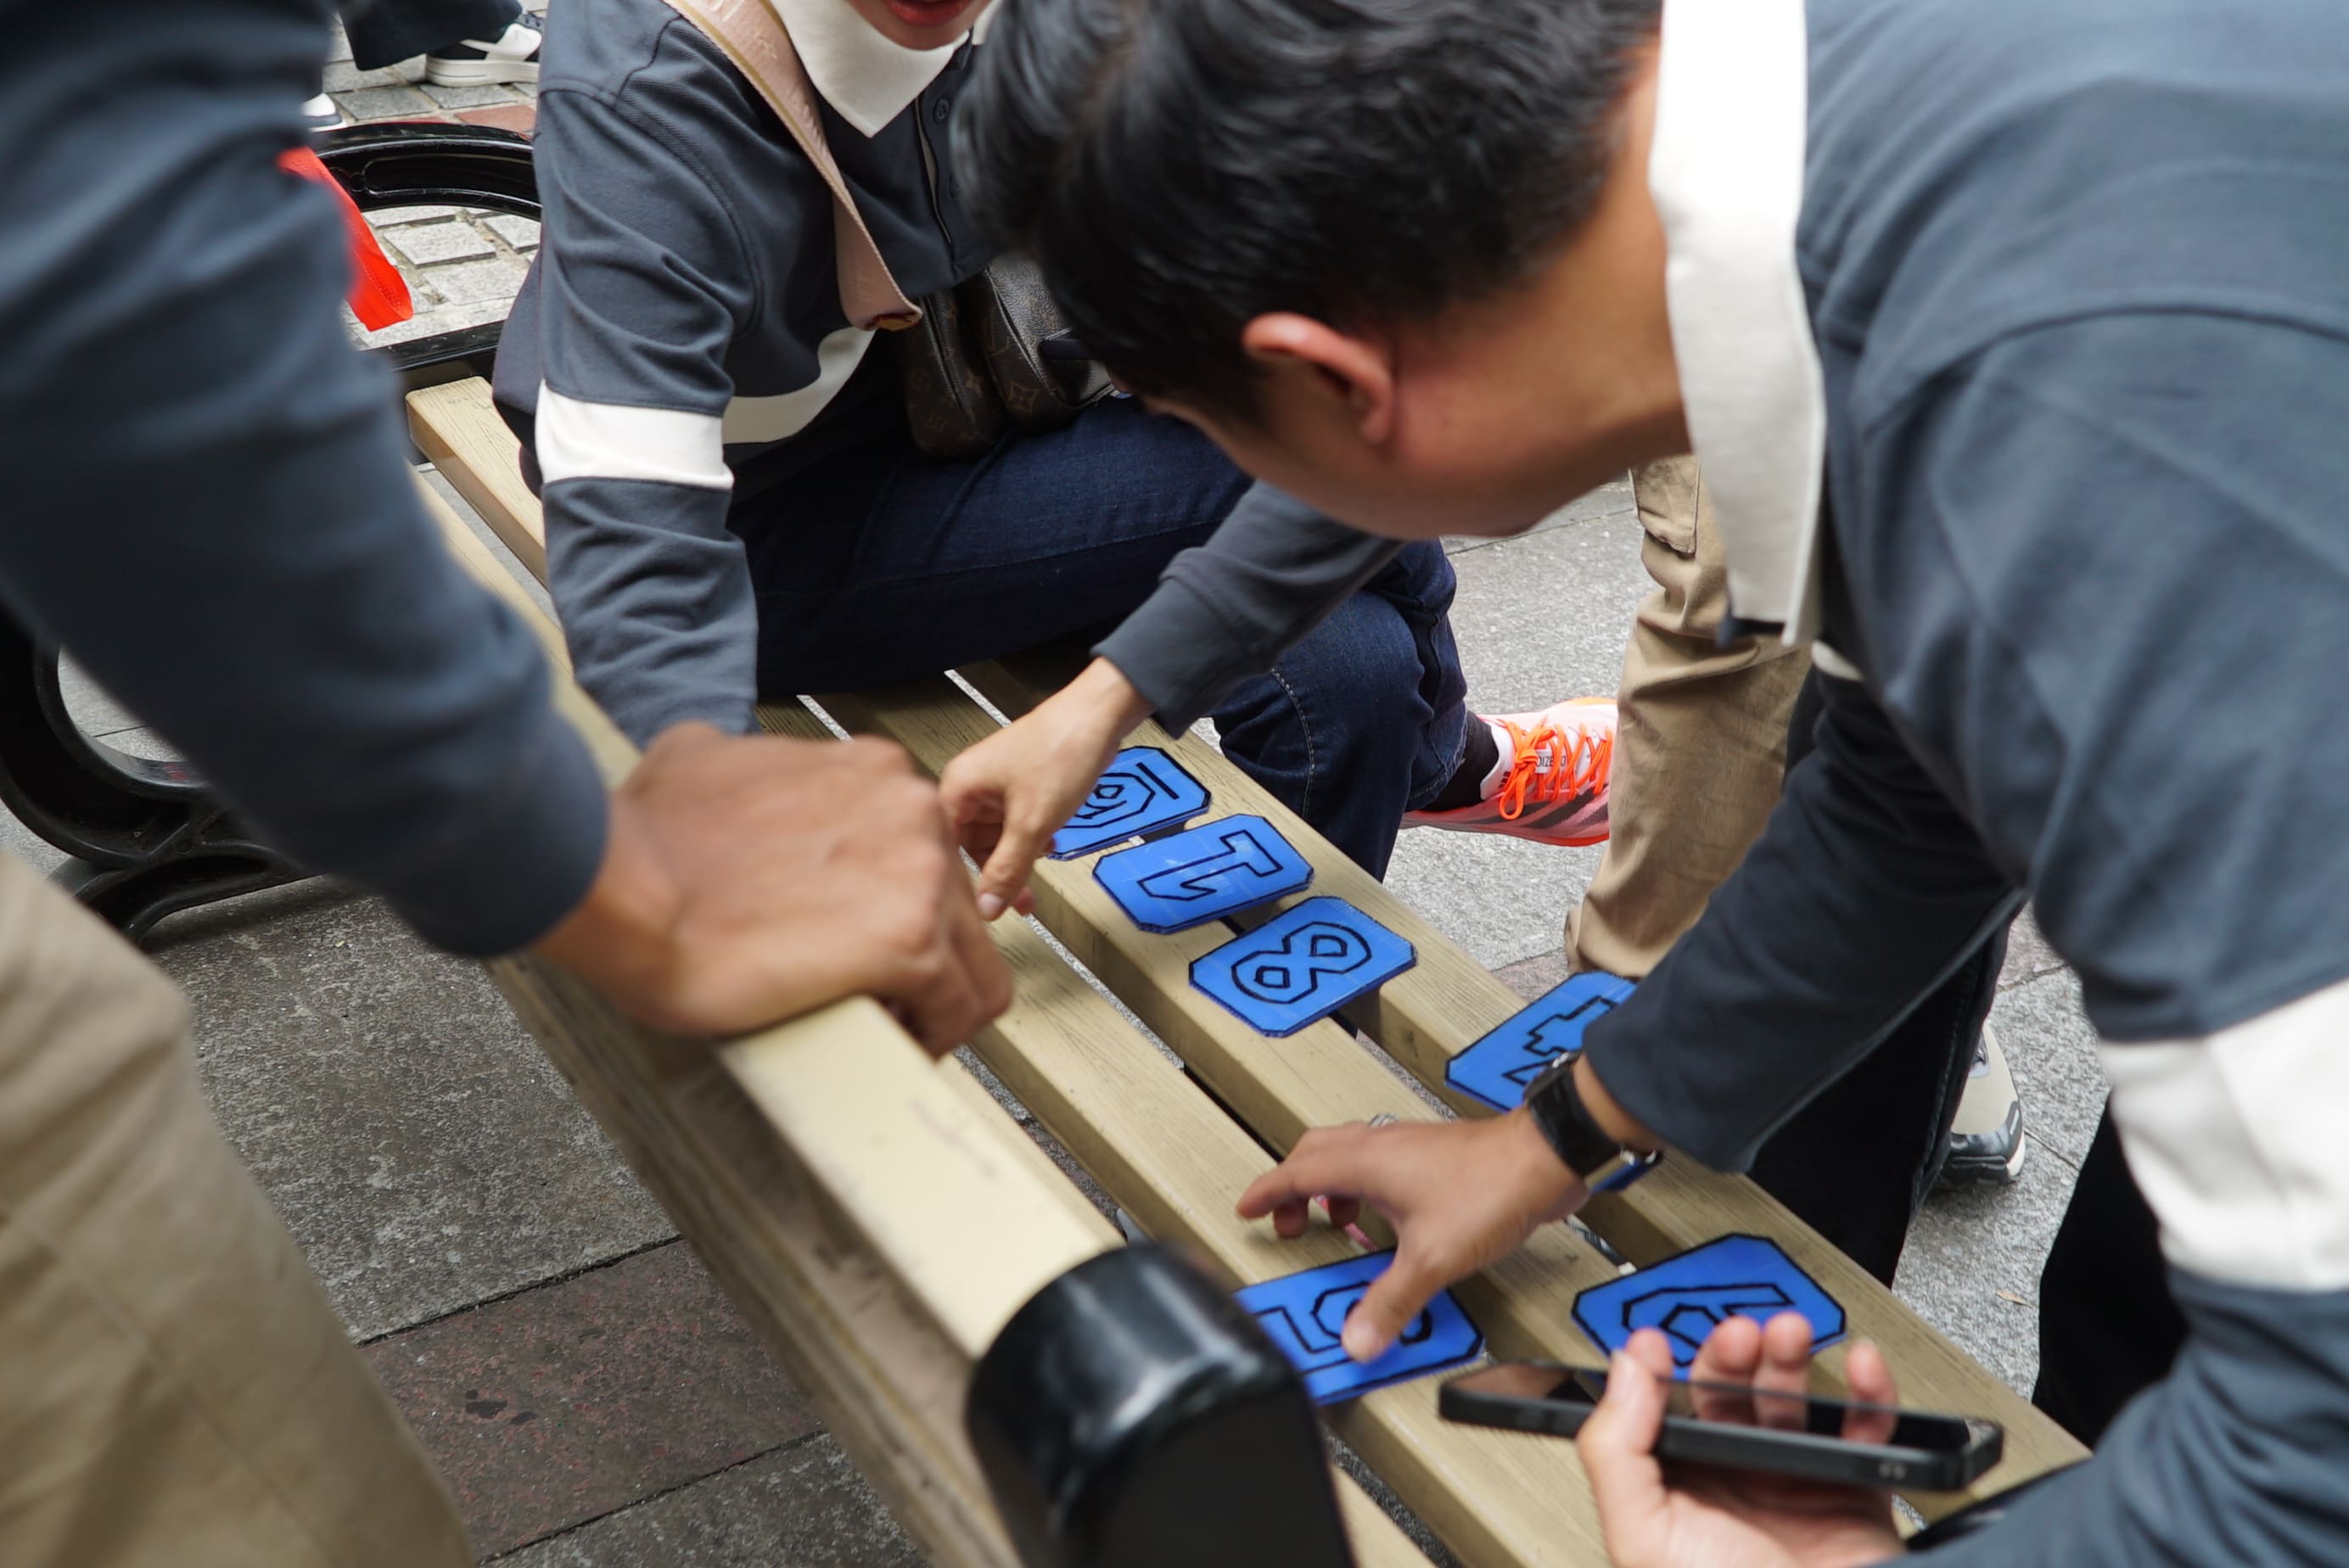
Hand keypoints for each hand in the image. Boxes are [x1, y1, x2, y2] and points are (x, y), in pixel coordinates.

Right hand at [534, 723, 1010, 1049]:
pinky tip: (890, 1050)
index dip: (900, 913)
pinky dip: (930, 1039)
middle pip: (959, 912)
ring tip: (887, 1034)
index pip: (928, 857)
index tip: (867, 950)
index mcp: (875, 773)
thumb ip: (742, 764)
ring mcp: (921, 872)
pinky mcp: (911, 941)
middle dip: (925, 965)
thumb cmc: (645, 838)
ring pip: (975, 966)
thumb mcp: (700, 759)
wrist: (620, 883)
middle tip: (878, 1002)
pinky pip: (958, 1009)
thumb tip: (726, 776)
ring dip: (936, 1007)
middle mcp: (914, 810)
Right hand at [939, 657, 1150, 918]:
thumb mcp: (1032, 823)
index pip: (946, 849)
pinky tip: (1048, 844)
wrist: (1100, 715)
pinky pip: (1013, 823)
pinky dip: (1029, 839)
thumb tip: (987, 908)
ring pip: (996, 837)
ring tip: (1039, 872)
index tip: (984, 911)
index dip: (965, 883)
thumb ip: (1007, 870)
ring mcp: (994, 784)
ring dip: (1017, 857)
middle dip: (999, 873)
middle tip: (1022, 903)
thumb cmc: (1061, 751)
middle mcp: (968, 785)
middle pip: (971, 846)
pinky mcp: (1018, 783)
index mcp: (957, 788)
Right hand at [1235, 1109, 1584, 1359]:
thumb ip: (1390, 1301)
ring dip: (1331, 1186)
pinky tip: (1388, 1220)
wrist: (1545, 1159)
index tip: (1248, 1208)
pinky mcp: (1434, 1156)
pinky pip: (1381, 1164)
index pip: (1295, 1171)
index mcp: (1366, 1162)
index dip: (1266, 1192)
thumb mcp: (1431, 1259)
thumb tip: (1357, 1337)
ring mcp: (1409, 1147)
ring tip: (1335, 1221)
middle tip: (1286, 1220)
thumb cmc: (1491, 1188)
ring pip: (1349, 1155)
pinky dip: (1366, 1187)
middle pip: (1316, 1154)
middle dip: (1293, 1187)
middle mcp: (1382, 1146)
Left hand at [1578, 1314, 1904, 1567]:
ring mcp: (1795, 1486)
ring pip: (1790, 1398)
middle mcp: (1732, 1487)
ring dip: (1789, 1357)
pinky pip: (1862, 1427)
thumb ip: (1617, 1450)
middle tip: (1738, 1334)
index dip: (1659, 1371)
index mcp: (1674, 1495)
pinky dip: (1865, 1391)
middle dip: (1731, 1353)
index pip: (1658, 1415)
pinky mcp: (1855, 1492)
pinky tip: (1854, 1368)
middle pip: (1727, 1395)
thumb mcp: (1646, 1538)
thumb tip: (1623, 1371)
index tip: (1660, 1340)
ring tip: (1787, 1336)